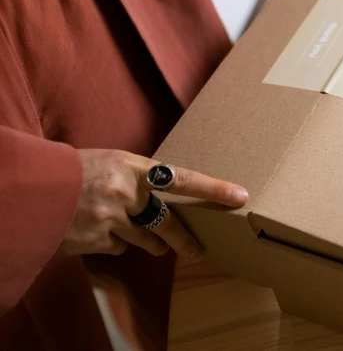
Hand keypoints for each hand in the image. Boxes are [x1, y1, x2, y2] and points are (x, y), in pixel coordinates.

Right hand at [62, 149, 248, 261]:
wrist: (32, 188)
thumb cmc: (76, 169)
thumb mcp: (112, 162)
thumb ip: (141, 177)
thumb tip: (169, 193)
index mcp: (133, 167)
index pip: (183, 178)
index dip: (213, 188)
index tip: (239, 196)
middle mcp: (125, 193)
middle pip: (168, 223)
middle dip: (185, 241)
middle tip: (198, 251)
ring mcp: (109, 218)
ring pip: (145, 240)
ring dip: (148, 242)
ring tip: (141, 236)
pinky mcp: (94, 240)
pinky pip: (117, 248)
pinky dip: (114, 244)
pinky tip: (99, 232)